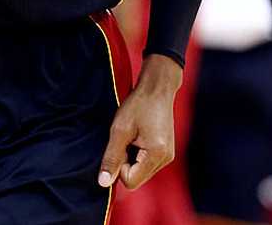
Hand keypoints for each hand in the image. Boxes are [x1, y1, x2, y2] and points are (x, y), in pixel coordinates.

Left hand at [98, 54, 179, 190]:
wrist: (157, 88)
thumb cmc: (138, 105)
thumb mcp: (119, 130)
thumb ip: (112, 158)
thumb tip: (103, 183)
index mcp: (157, 155)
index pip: (130, 181)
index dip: (119, 166)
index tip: (120, 144)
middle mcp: (166, 160)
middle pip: (136, 178)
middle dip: (125, 162)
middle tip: (125, 138)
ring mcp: (167, 156)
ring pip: (140, 171)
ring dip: (131, 157)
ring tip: (132, 135)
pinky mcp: (165, 151)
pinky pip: (146, 163)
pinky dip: (137, 154)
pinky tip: (138, 135)